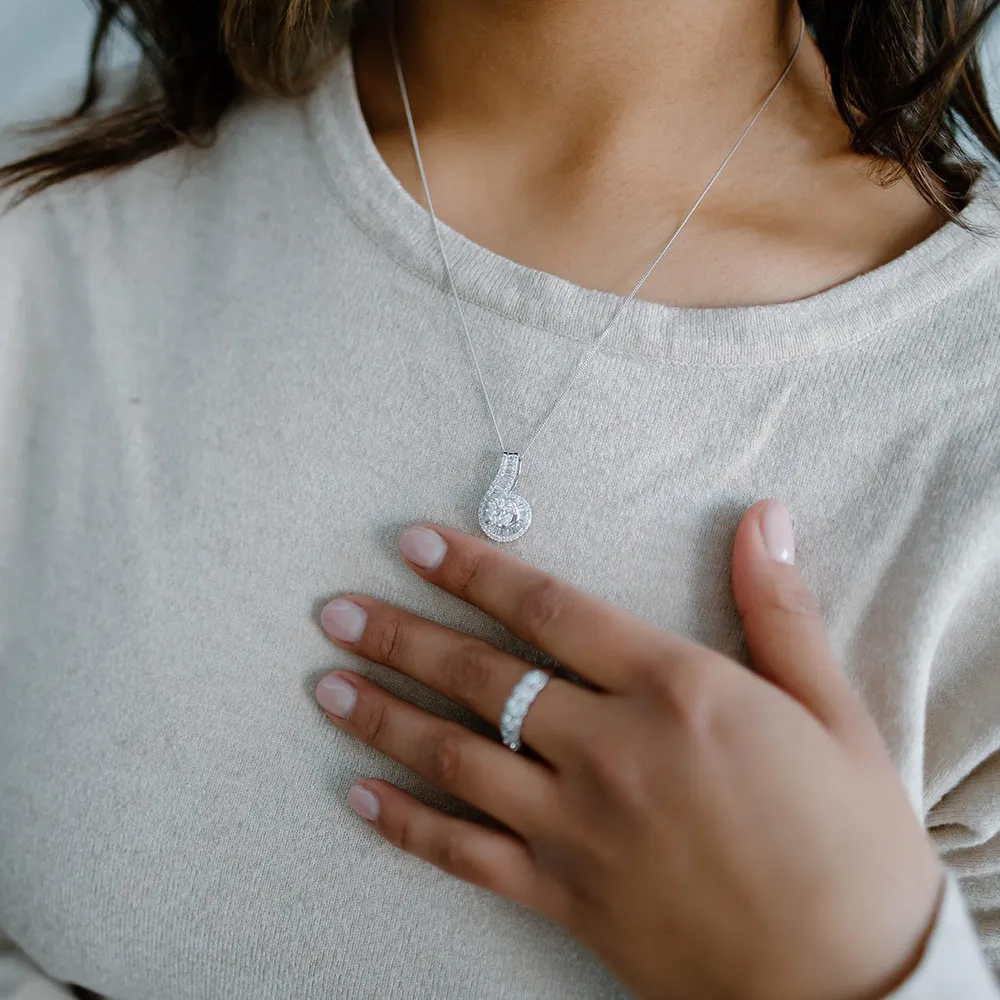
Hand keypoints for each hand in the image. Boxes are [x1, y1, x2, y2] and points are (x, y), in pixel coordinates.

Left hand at [314, 500, 943, 999]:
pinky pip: (466, 856)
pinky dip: (407, 826)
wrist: (853, 985)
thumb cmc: (851, 839)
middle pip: (484, 678)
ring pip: (457, 758)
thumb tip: (765, 515)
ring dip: (384, 718)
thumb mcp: (833, 711)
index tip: (413, 543)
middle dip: (402, 638)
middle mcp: (612, 750)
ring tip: (325, 685)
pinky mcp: (567, 896)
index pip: (550, 610)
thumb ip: (780, 609)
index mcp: (676, 690)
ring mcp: (579, 827)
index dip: (475, 570)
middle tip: (334, 612)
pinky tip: (358, 797)